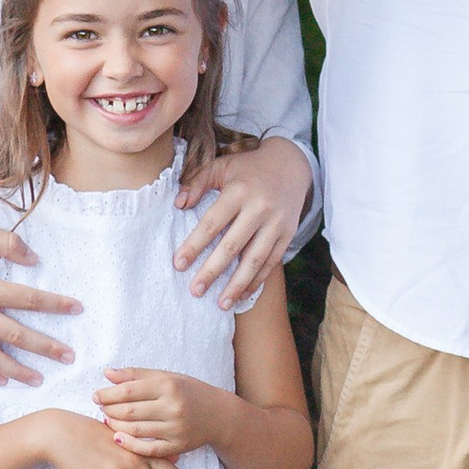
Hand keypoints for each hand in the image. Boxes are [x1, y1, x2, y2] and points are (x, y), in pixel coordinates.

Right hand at [0, 214, 79, 385]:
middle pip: (17, 336)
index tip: (77, 309)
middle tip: (69, 356)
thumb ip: (5, 242)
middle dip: (46, 347)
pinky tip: (1, 380)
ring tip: (39, 379)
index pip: (28, 299)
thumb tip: (33, 258)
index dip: (55, 304)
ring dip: (18, 370)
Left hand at [96, 366, 215, 458]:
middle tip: (101, 408)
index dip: (108, 393)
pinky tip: (118, 438)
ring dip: (115, 426)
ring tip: (108, 420)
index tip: (96, 395)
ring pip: (135, 430)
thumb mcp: (167, 377)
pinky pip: (147, 449)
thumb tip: (107, 373)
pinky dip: (129, 445)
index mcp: (168, 385)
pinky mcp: (177, 446)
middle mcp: (172, 407)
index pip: (129, 390)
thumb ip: (136, 374)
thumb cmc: (189, 392)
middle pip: (129, 411)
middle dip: (109, 410)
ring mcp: (175, 428)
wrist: (220, 416)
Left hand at [174, 130, 311, 306]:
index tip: (178, 264)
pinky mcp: (288, 233)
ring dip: (237, 284)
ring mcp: (277, 223)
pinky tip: (243, 294)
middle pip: (232, 246)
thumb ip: (197, 182)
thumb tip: (179, 205)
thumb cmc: (248, 168)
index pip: (212, 223)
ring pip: (255, 259)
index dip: (194, 245)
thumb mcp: (221, 166)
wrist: (290, 164)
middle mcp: (260, 208)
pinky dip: (257, 280)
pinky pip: (272, 262)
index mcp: (239, 191)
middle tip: (195, 291)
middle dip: (212, 271)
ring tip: (221, 304)